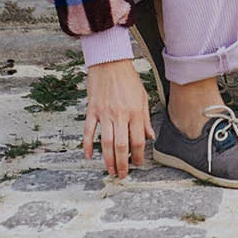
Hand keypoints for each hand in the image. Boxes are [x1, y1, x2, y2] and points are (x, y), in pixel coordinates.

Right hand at [83, 59, 154, 179]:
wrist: (110, 62)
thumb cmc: (128, 79)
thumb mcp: (143, 97)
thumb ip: (146, 119)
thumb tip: (149, 137)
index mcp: (135, 112)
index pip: (137, 141)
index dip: (137, 156)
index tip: (137, 164)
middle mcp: (120, 115)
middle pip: (121, 146)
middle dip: (122, 164)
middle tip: (122, 174)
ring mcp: (105, 114)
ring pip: (105, 143)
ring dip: (108, 159)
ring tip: (110, 170)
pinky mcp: (92, 110)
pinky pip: (89, 131)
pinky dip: (87, 145)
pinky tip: (89, 156)